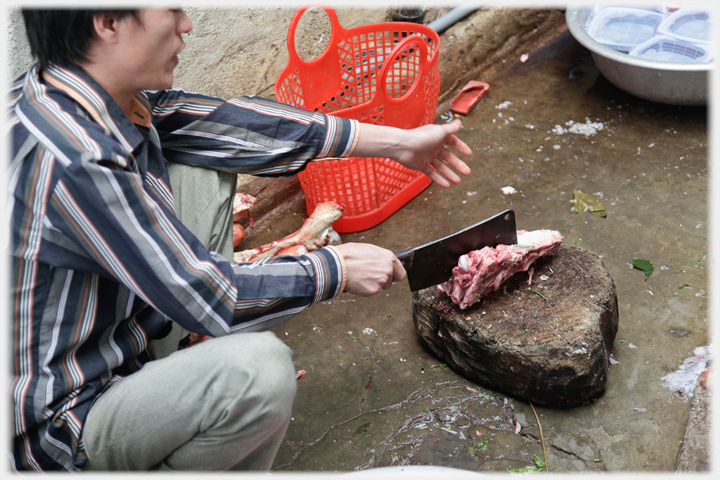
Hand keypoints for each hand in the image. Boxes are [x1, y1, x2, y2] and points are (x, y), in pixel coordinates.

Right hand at [332, 243, 405, 295]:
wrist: (338, 264)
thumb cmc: (349, 254)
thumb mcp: (368, 249)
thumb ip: (379, 257)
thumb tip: (380, 261)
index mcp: (389, 257)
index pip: (401, 273)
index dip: (394, 275)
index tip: (389, 276)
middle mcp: (388, 270)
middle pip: (391, 282)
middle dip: (383, 281)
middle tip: (370, 276)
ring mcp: (381, 281)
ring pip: (380, 287)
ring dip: (373, 284)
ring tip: (360, 276)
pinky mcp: (373, 290)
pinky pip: (371, 292)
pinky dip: (364, 289)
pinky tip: (357, 281)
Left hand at [353, 119, 471, 188]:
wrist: (403, 147)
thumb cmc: (421, 137)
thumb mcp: (440, 131)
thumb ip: (451, 128)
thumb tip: (459, 122)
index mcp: (438, 137)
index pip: (452, 142)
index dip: (461, 148)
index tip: (468, 154)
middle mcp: (433, 146)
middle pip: (448, 157)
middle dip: (458, 165)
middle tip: (467, 172)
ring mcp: (427, 156)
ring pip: (441, 167)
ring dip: (450, 174)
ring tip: (458, 181)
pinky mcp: (421, 165)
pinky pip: (431, 173)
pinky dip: (438, 179)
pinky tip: (446, 185)